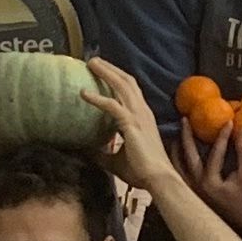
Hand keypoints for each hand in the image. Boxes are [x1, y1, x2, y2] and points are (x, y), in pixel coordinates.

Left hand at [86, 58, 172, 197]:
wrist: (158, 179)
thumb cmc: (141, 171)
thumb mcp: (116, 160)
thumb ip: (103, 153)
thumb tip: (86, 151)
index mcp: (142, 117)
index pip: (130, 91)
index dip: (117, 79)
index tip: (103, 72)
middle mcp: (142, 112)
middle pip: (126, 81)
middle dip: (110, 69)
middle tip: (93, 61)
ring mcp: (138, 116)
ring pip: (121, 85)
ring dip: (105, 72)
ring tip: (90, 64)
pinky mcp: (131, 124)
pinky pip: (112, 105)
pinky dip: (97, 98)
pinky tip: (83, 93)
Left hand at [178, 117, 241, 240]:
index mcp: (209, 183)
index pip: (214, 154)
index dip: (222, 136)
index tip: (229, 122)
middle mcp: (197, 188)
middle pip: (187, 159)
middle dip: (186, 139)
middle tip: (184, 120)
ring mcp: (196, 194)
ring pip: (180, 170)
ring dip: (176, 154)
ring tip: (175, 139)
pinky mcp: (198, 199)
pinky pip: (183, 179)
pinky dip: (179, 168)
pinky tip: (180, 161)